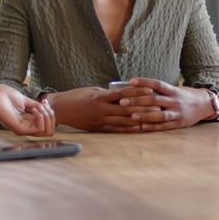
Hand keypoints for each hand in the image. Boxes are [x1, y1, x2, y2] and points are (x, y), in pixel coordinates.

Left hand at [0, 86, 55, 136]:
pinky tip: (33, 109)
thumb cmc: (5, 96)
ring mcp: (23, 130)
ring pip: (48, 131)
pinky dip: (41, 117)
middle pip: (50, 130)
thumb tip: (47, 109)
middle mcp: (26, 127)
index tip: (44, 102)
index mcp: (27, 121)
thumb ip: (36, 106)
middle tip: (43, 105)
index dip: (50, 113)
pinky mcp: (20, 130)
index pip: (47, 125)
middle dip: (51, 115)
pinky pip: (39, 128)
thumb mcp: (25, 101)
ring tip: (38, 106)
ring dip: (47, 116)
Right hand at [44, 87, 159, 132]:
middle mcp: (101, 109)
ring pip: (123, 120)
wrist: (60, 109)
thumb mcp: (93, 91)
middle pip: (126, 109)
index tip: (150, 90)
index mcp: (100, 97)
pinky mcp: (98, 128)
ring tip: (152, 118)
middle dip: (143, 107)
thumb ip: (108, 94)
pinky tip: (138, 129)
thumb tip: (124, 94)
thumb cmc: (76, 96)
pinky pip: (116, 129)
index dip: (138, 92)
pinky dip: (128, 129)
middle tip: (158, 106)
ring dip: (139, 119)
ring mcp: (100, 120)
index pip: (123, 94)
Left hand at [119, 78, 214, 131]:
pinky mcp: (178, 124)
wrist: (205, 104)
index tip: (131, 81)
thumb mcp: (175, 89)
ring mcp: (177, 113)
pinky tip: (141, 127)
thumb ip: (159, 90)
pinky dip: (152, 127)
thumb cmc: (185, 96)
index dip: (144, 82)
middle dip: (137, 101)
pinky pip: (163, 126)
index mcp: (173, 90)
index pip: (157, 84)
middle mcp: (175, 101)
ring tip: (131, 116)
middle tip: (122, 101)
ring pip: (159, 115)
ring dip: (144, 115)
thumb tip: (137, 88)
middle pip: (154, 100)